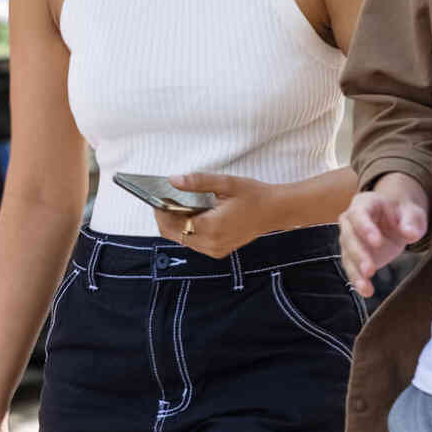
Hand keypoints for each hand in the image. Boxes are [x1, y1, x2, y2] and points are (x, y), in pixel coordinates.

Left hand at [149, 172, 276, 259]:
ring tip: (174, 205)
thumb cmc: (253, 195)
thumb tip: (172, 180)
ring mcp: (215, 250)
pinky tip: (189, 214)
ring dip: (175, 224)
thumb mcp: (226, 183)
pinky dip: (187, 229)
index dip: (160, 211)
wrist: (277, 211)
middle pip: (173, 234)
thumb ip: (198, 181)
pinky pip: (194, 242)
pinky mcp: (218, 251)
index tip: (154, 196)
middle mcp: (211, 243)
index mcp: (211, 227)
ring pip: (182, 239)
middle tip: (162, 199)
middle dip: (165, 217)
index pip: (172, 223)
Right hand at [339, 173, 428, 296]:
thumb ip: (411, 222)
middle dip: (359, 255)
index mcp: (364, 204)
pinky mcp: (353, 255)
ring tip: (366, 287)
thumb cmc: (403, 213)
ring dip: (355, 272)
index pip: (359, 214)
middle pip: (349, 237)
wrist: (395, 218)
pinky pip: (352, 268)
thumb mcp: (413, 213)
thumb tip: (410, 233)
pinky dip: (358, 280)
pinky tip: (366, 291)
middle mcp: (350, 221)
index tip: (377, 242)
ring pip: (347, 255)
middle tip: (370, 270)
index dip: (365, 228)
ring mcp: (349, 238)